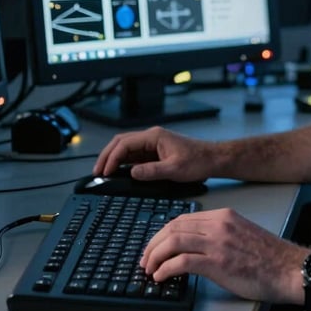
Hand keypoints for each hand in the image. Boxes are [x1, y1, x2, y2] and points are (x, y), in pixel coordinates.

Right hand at [92, 126, 212, 182]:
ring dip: (114, 159)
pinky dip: (124, 163)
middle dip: (107, 156)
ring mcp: (153, 144)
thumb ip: (152, 171)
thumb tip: (131, 173)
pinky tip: (119, 172)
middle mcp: (152, 137)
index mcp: (155, 136)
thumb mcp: (175, 169)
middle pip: (121, 142)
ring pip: (126, 148)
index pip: (125, 144)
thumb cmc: (198, 161)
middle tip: (97, 172)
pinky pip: (135, 155)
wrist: (213, 159)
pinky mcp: (156, 152)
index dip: (112, 158)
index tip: (104, 172)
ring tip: (104, 173)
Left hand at [140, 207, 304, 303]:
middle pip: (173, 227)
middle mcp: (219, 224)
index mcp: (224, 216)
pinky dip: (166, 269)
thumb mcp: (241, 234)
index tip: (154, 246)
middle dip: (153, 244)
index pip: (183, 219)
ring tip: (150, 269)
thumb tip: (194, 246)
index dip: (163, 233)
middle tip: (145, 259)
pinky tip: (162, 277)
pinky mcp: (218, 263)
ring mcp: (218, 242)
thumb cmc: (269, 258)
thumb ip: (220, 234)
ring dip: (155, 256)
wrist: (289, 269)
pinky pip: (182, 261)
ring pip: (173, 241)